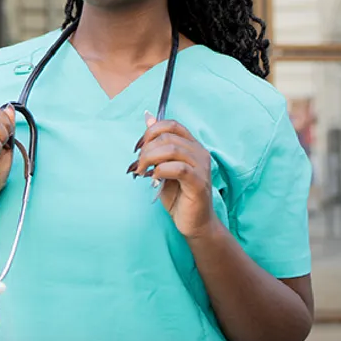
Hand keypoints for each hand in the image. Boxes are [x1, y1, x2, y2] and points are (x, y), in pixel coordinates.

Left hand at [129, 111, 215, 238]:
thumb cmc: (178, 195)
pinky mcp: (199, 183)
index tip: (138, 146)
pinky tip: (154, 178)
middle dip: (147, 148)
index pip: (172, 125)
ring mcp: (201, 167)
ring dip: (150, 158)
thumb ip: (158, 144)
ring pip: (172, 149)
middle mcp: (200, 153)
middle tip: (138, 164)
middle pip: (168, 137)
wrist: (195, 223)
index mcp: (192, 145)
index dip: (151, 131)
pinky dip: (161, 171)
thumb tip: (148, 118)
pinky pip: (179, 168)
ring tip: (142, 171)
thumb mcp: (164, 165)